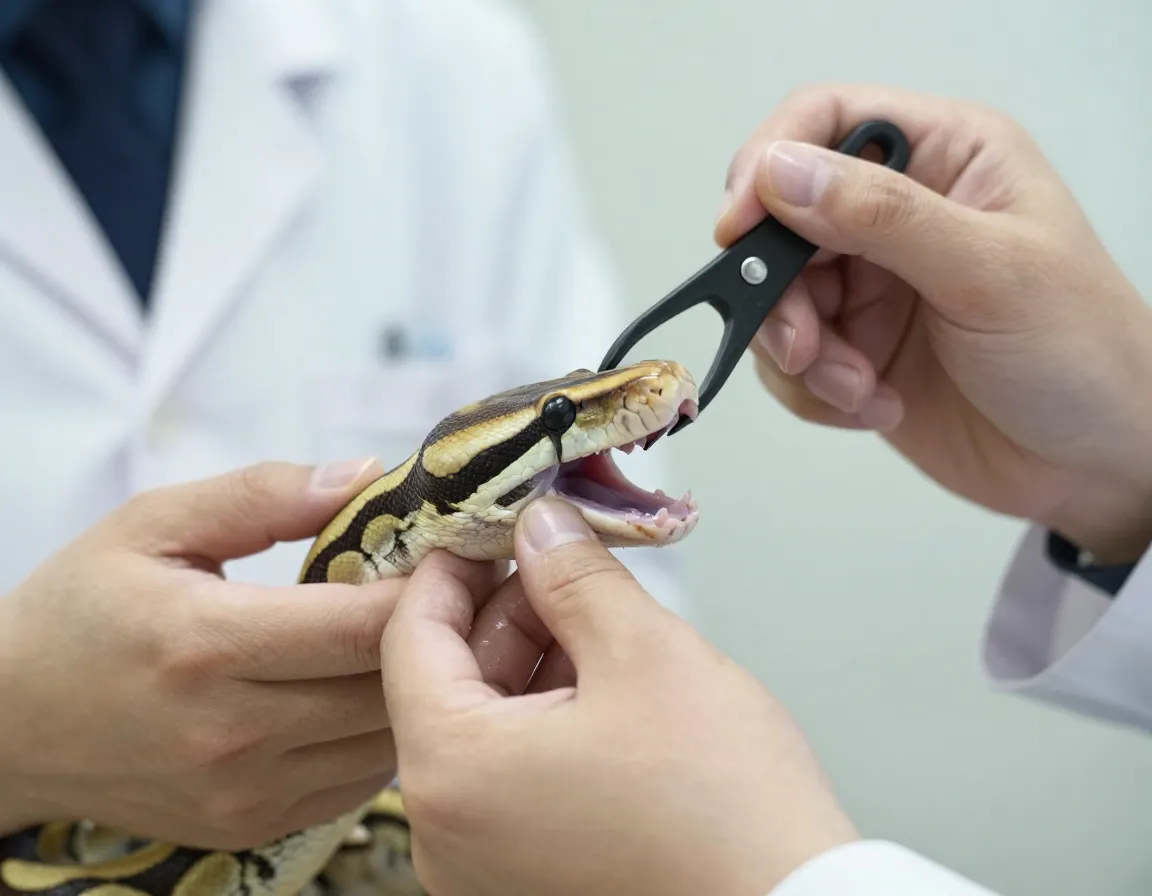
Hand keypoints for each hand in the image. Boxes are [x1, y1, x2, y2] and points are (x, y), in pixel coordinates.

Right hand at [0, 459, 417, 849]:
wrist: (11, 726)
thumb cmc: (83, 611)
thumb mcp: (154, 524)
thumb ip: (263, 494)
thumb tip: (364, 477)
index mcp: (207, 644)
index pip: (364, 624)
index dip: (425, 586)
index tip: (446, 555)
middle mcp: (232, 732)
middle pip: (390, 686)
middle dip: (436, 633)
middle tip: (450, 591)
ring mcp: (246, 791)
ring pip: (387, 739)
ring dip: (419, 687)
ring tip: (418, 636)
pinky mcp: (253, 825)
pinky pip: (360, 782)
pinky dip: (381, 734)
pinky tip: (367, 689)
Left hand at [381, 497, 857, 895]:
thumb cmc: (724, 809)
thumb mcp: (644, 653)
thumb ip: (574, 575)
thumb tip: (540, 526)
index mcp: (453, 774)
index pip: (408, 638)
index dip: (451, 569)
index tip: (491, 530)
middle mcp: (446, 834)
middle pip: (445, 683)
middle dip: (504, 613)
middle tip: (561, 565)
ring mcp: (482, 867)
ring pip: (483, 727)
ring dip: (531, 663)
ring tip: (598, 624)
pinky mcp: (523, 880)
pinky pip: (508, 777)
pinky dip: (544, 720)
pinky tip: (604, 686)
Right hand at [717, 84, 1151, 563]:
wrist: (1094, 465)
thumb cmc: (1081, 352)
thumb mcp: (988, 272)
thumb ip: (882, 217)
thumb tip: (782, 172)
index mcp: (945, 158)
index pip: (824, 121)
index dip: (769, 163)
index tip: (739, 226)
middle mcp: (899, 214)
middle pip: (782, 221)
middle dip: (782, 293)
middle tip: (805, 346)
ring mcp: (873, 284)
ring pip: (778, 299)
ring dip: (803, 356)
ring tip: (858, 388)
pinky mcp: (856, 347)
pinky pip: (792, 361)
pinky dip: (816, 392)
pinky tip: (875, 406)